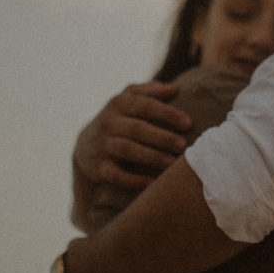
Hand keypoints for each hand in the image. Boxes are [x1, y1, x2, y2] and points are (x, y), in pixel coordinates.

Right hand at [74, 81, 192, 189]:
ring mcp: (102, 145)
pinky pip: (115, 174)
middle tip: (183, 145)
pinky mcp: (98, 166)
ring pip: (127, 149)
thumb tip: (172, 89)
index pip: (145, 105)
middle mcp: (108, 122)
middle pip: (137, 128)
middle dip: (162, 137)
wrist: (86, 147)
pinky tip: (151, 183)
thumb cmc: (118, 120)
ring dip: (151, 157)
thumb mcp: (127, 101)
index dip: (167, 113)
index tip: (188, 123)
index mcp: (119, 103)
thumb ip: (148, 92)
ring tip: (171, 164)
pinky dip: (133, 180)